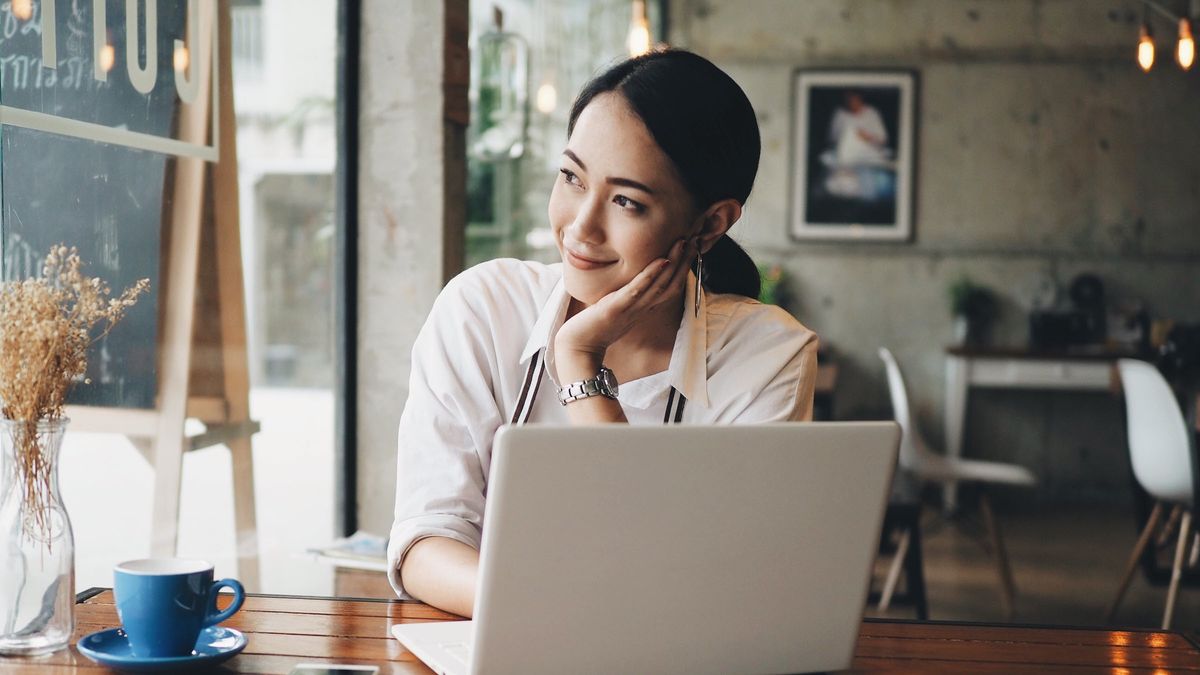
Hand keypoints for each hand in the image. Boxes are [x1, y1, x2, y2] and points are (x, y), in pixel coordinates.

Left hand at [555, 238, 695, 369]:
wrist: (578, 348)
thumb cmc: (595, 327)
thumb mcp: (617, 309)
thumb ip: (628, 297)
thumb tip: (634, 281)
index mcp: (643, 309)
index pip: (670, 288)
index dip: (683, 270)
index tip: (691, 249)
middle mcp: (642, 309)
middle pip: (671, 285)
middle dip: (684, 263)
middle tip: (696, 241)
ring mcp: (630, 309)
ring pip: (659, 285)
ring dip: (674, 264)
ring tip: (683, 244)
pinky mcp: (616, 308)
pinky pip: (637, 290)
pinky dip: (651, 275)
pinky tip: (661, 261)